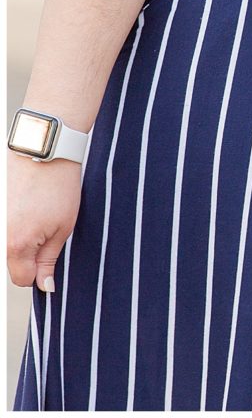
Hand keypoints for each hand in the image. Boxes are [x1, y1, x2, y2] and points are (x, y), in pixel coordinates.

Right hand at [7, 154, 81, 292]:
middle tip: (43, 225)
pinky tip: (24, 202)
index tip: (48, 252)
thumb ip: (49, 260)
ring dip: (18, 234)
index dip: (38, 270)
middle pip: (10, 260)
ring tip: (33, 211)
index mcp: (16, 246)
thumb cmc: (59, 186)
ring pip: (6, 242)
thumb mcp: (63, 226)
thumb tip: (45, 286)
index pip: (22, 279)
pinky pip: (4, 224)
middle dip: (26, 252)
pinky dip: (12, 218)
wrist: (44, 148)